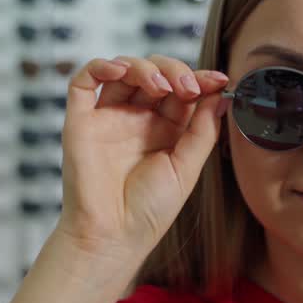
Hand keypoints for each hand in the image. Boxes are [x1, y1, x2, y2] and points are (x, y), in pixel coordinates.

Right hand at [55, 55, 230, 261]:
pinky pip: (84, 81)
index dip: (200, 79)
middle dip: (175, 72)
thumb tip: (220, 95)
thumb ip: (203, 130)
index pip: (182, 91)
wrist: (114, 236)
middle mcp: (137, 119)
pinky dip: (101, 66)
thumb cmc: (150, 211)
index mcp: (165, 130)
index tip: (219, 80)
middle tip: (188, 88)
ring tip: (161, 87)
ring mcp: (108, 117)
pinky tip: (120, 70)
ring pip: (124, 70)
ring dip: (145, 68)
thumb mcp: (187, 168)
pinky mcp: (81, 119)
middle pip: (155, 74)